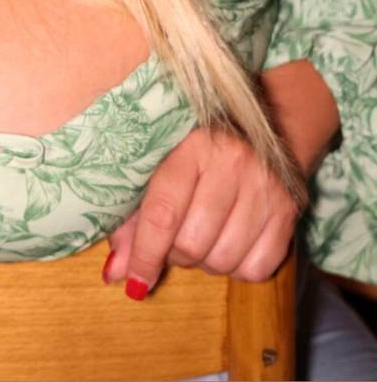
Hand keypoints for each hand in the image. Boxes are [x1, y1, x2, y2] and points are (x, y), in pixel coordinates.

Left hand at [102, 127, 303, 299]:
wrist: (258, 123)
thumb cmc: (194, 148)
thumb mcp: (157, 165)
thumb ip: (131, 218)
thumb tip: (114, 273)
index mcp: (191, 145)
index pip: (163, 213)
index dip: (145, 254)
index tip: (133, 281)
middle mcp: (233, 163)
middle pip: (192, 244)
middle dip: (174, 254)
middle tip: (172, 239)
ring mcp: (266, 187)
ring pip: (223, 261)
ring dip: (204, 262)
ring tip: (201, 236)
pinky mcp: (290, 210)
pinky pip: (257, 269)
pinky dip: (237, 268)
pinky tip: (229, 242)